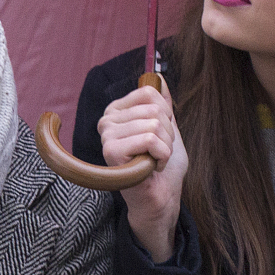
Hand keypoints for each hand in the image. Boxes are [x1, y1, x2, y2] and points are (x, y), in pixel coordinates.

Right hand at [96, 81, 187, 261]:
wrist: (161, 198)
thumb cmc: (161, 166)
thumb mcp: (167, 128)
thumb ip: (161, 103)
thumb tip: (158, 76)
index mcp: (117, 112)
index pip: (149, 93)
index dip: (166, 115)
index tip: (160, 136)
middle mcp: (107, 121)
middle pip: (155, 110)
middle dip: (167, 134)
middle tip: (158, 153)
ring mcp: (107, 136)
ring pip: (155, 125)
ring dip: (165, 147)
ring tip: (155, 160)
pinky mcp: (111, 151)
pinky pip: (150, 139)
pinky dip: (161, 155)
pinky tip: (151, 167)